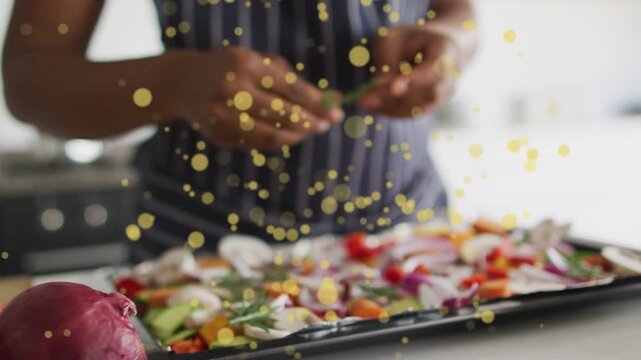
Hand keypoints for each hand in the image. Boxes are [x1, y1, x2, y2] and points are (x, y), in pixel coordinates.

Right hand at [164, 47, 343, 150]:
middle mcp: (232, 89)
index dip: (317, 103)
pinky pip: (258, 143)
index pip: (290, 87)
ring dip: (297, 136)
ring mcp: (223, 115)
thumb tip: (333, 100)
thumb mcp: (258, 62)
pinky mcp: (219, 135)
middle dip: (311, 122)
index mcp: (245, 64)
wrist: (183, 83)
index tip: (336, 112)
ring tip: (310, 131)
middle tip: (327, 125)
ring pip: (272, 134)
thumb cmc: (232, 69)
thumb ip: (292, 79)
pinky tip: (290, 136)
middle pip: (283, 113)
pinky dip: (279, 142)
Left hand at [358, 26, 460, 117]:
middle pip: (427, 93)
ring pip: (418, 108)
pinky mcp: (429, 107)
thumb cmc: (409, 39)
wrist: (431, 47)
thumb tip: (380, 86)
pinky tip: (370, 106)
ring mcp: (442, 96)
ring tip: (364, 102)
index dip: (417, 80)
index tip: (395, 87)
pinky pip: (411, 113)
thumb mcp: (394, 39)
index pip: (436, 69)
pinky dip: (390, 111)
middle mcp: (449, 77)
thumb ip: (388, 60)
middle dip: (396, 97)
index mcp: (446, 51)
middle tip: (367, 99)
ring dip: (390, 107)